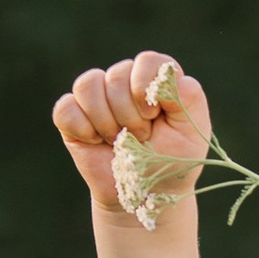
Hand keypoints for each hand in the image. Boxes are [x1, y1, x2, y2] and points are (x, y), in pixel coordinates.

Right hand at [52, 51, 208, 226]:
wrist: (145, 196)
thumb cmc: (172, 163)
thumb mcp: (192, 133)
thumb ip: (189, 99)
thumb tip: (170, 74)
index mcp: (155, 80)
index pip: (148, 61)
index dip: (146, 86)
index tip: (153, 115)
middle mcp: (125, 82)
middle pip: (116, 75)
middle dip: (130, 115)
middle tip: (141, 139)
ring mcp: (96, 98)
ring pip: (88, 85)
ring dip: (106, 121)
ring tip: (119, 142)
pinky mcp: (72, 117)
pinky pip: (66, 108)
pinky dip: (82, 128)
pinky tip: (96, 142)